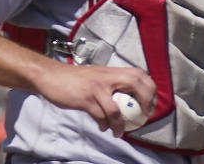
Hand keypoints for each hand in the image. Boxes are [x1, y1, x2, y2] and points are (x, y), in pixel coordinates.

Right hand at [34, 62, 156, 136]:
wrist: (52, 76)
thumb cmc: (76, 79)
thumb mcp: (98, 77)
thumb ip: (112, 84)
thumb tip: (127, 99)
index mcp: (112, 71)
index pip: (139, 74)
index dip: (149, 88)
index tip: (151, 103)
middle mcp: (108, 77)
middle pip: (136, 83)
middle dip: (146, 100)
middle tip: (145, 116)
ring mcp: (97, 88)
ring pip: (116, 109)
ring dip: (121, 124)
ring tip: (120, 132)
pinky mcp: (85, 99)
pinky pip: (100, 116)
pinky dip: (104, 125)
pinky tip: (103, 128)